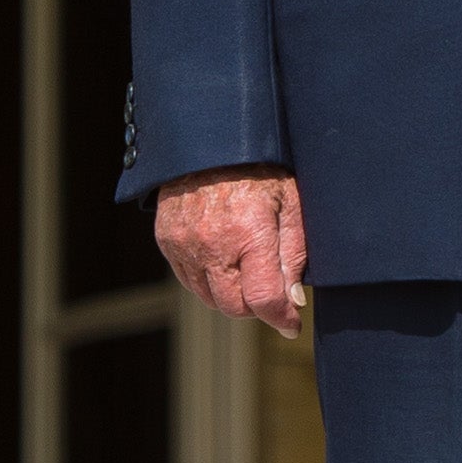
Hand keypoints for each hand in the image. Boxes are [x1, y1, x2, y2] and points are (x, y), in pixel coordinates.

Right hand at [155, 165, 309, 337]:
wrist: (212, 138)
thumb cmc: (260, 167)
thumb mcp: (291, 203)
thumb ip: (294, 254)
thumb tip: (293, 302)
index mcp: (249, 231)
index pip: (263, 299)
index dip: (281, 318)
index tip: (291, 323)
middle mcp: (213, 243)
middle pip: (234, 306)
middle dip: (256, 306)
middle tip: (269, 289)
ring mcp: (185, 243)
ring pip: (209, 298)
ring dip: (230, 294)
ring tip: (245, 268)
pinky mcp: (167, 240)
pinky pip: (188, 280)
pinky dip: (207, 280)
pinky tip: (222, 259)